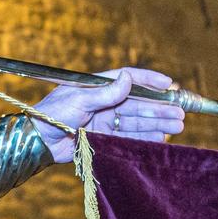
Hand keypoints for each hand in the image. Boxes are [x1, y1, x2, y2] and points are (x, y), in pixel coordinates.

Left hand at [30, 68, 186, 163]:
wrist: (36, 140)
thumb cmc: (51, 113)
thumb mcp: (79, 99)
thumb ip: (106, 93)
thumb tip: (130, 78)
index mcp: (97, 86)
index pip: (129, 79)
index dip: (150, 80)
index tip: (170, 84)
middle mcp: (104, 101)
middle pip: (138, 103)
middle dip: (160, 108)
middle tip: (181, 113)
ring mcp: (104, 120)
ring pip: (136, 121)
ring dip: (157, 123)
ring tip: (178, 126)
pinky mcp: (103, 137)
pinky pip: (128, 137)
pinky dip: (145, 138)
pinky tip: (160, 138)